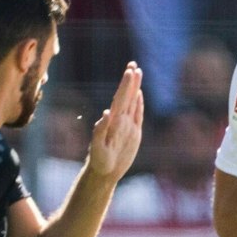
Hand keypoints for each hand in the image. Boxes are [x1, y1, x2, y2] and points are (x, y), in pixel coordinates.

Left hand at [86, 62, 145, 183]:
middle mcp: (120, 120)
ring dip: (135, 88)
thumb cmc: (99, 161)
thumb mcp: (98, 148)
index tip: (130, 71)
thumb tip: (106, 113)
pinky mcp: (133, 133)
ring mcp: (127, 125)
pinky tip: (139, 94)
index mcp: (113, 121)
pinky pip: (137, 114)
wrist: (104, 173)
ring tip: (137, 72)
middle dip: (130, 81)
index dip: (125, 85)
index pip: (120, 99)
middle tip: (133, 64)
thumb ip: (100, 130)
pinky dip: (139, 103)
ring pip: (132, 102)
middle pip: (126, 96)